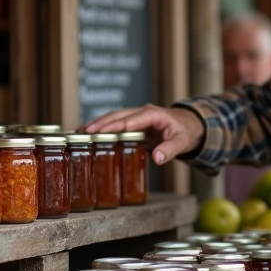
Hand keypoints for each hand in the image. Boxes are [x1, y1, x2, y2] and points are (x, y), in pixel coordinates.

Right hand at [82, 104, 204, 165]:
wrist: (190, 125)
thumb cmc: (185, 132)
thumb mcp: (182, 142)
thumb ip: (170, 150)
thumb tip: (157, 158)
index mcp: (153, 114)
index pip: (130, 119)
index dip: (114, 126)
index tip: (99, 132)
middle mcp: (143, 112)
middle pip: (118, 115)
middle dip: (100, 123)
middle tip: (84, 132)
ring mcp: (137, 116)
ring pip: (114, 117)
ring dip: (98, 124)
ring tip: (80, 132)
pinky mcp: (134, 123)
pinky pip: (116, 123)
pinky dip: (103, 127)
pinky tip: (90, 133)